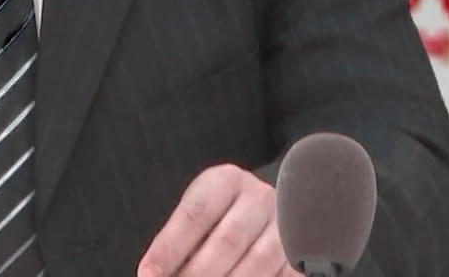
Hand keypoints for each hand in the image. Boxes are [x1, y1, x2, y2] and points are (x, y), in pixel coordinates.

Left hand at [138, 163, 291, 276]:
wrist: (264, 210)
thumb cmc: (219, 215)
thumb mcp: (200, 213)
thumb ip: (181, 241)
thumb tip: (155, 273)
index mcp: (226, 181)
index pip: (194, 215)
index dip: (169, 248)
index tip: (147, 274)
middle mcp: (258, 197)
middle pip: (226, 241)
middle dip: (197, 273)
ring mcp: (284, 224)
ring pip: (257, 262)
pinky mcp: (301, 251)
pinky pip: (282, 274)